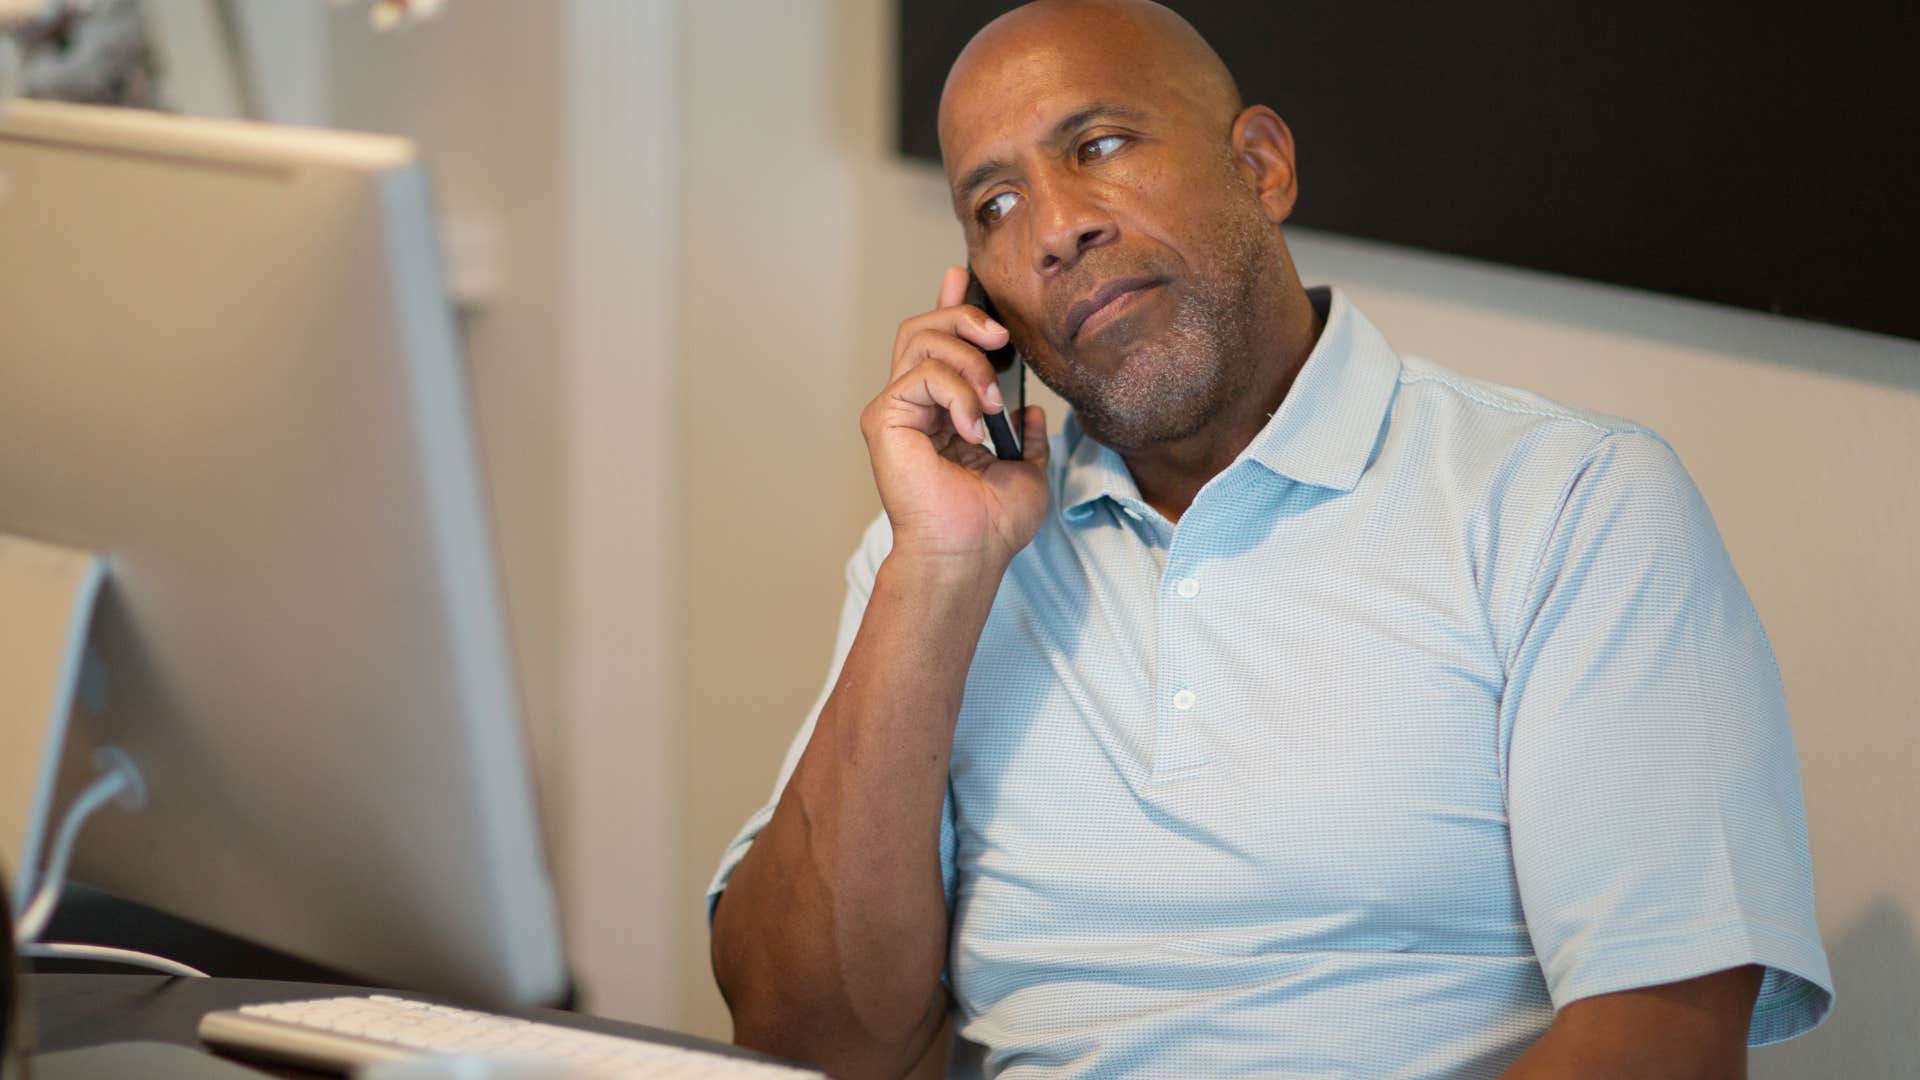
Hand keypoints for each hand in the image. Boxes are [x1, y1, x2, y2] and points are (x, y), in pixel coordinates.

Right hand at [861, 266, 1050, 570]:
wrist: (970, 554)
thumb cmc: (991, 524)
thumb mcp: (1026, 469)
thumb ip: (1025, 434)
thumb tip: (1029, 406)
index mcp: (942, 411)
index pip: (938, 345)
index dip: (950, 307)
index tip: (964, 279)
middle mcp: (913, 405)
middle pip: (924, 328)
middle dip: (966, 319)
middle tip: (1001, 338)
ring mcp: (895, 409)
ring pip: (921, 340)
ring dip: (969, 362)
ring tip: (990, 405)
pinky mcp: (884, 418)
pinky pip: (921, 374)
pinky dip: (957, 393)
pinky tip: (972, 428)